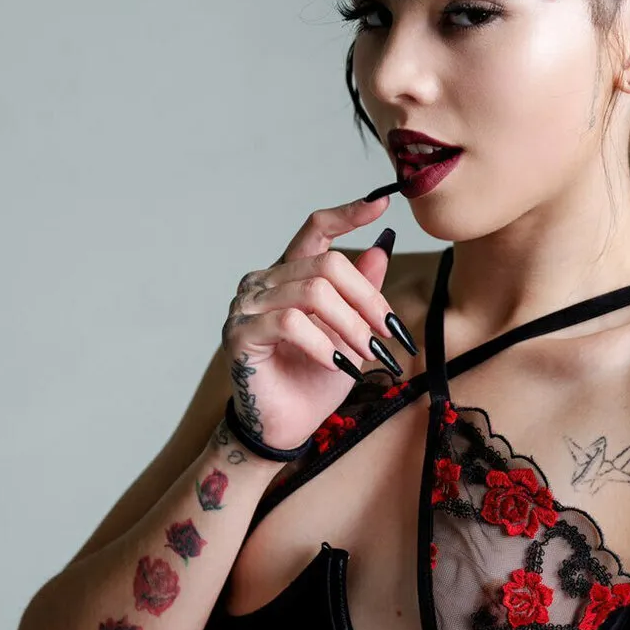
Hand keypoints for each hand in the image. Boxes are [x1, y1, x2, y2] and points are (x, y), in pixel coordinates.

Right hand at [219, 194, 408, 451]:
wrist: (287, 426)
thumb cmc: (315, 379)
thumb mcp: (351, 332)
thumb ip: (361, 292)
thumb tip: (381, 247)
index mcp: (289, 273)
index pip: (315, 229)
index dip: (347, 214)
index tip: (381, 203)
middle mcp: (264, 281)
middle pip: (326, 264)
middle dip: (367, 299)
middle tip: (389, 333)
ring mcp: (247, 305)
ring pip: (312, 292)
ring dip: (350, 325)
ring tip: (368, 354)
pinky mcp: (240, 334)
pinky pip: (290, 323)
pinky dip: (323, 343)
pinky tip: (338, 364)